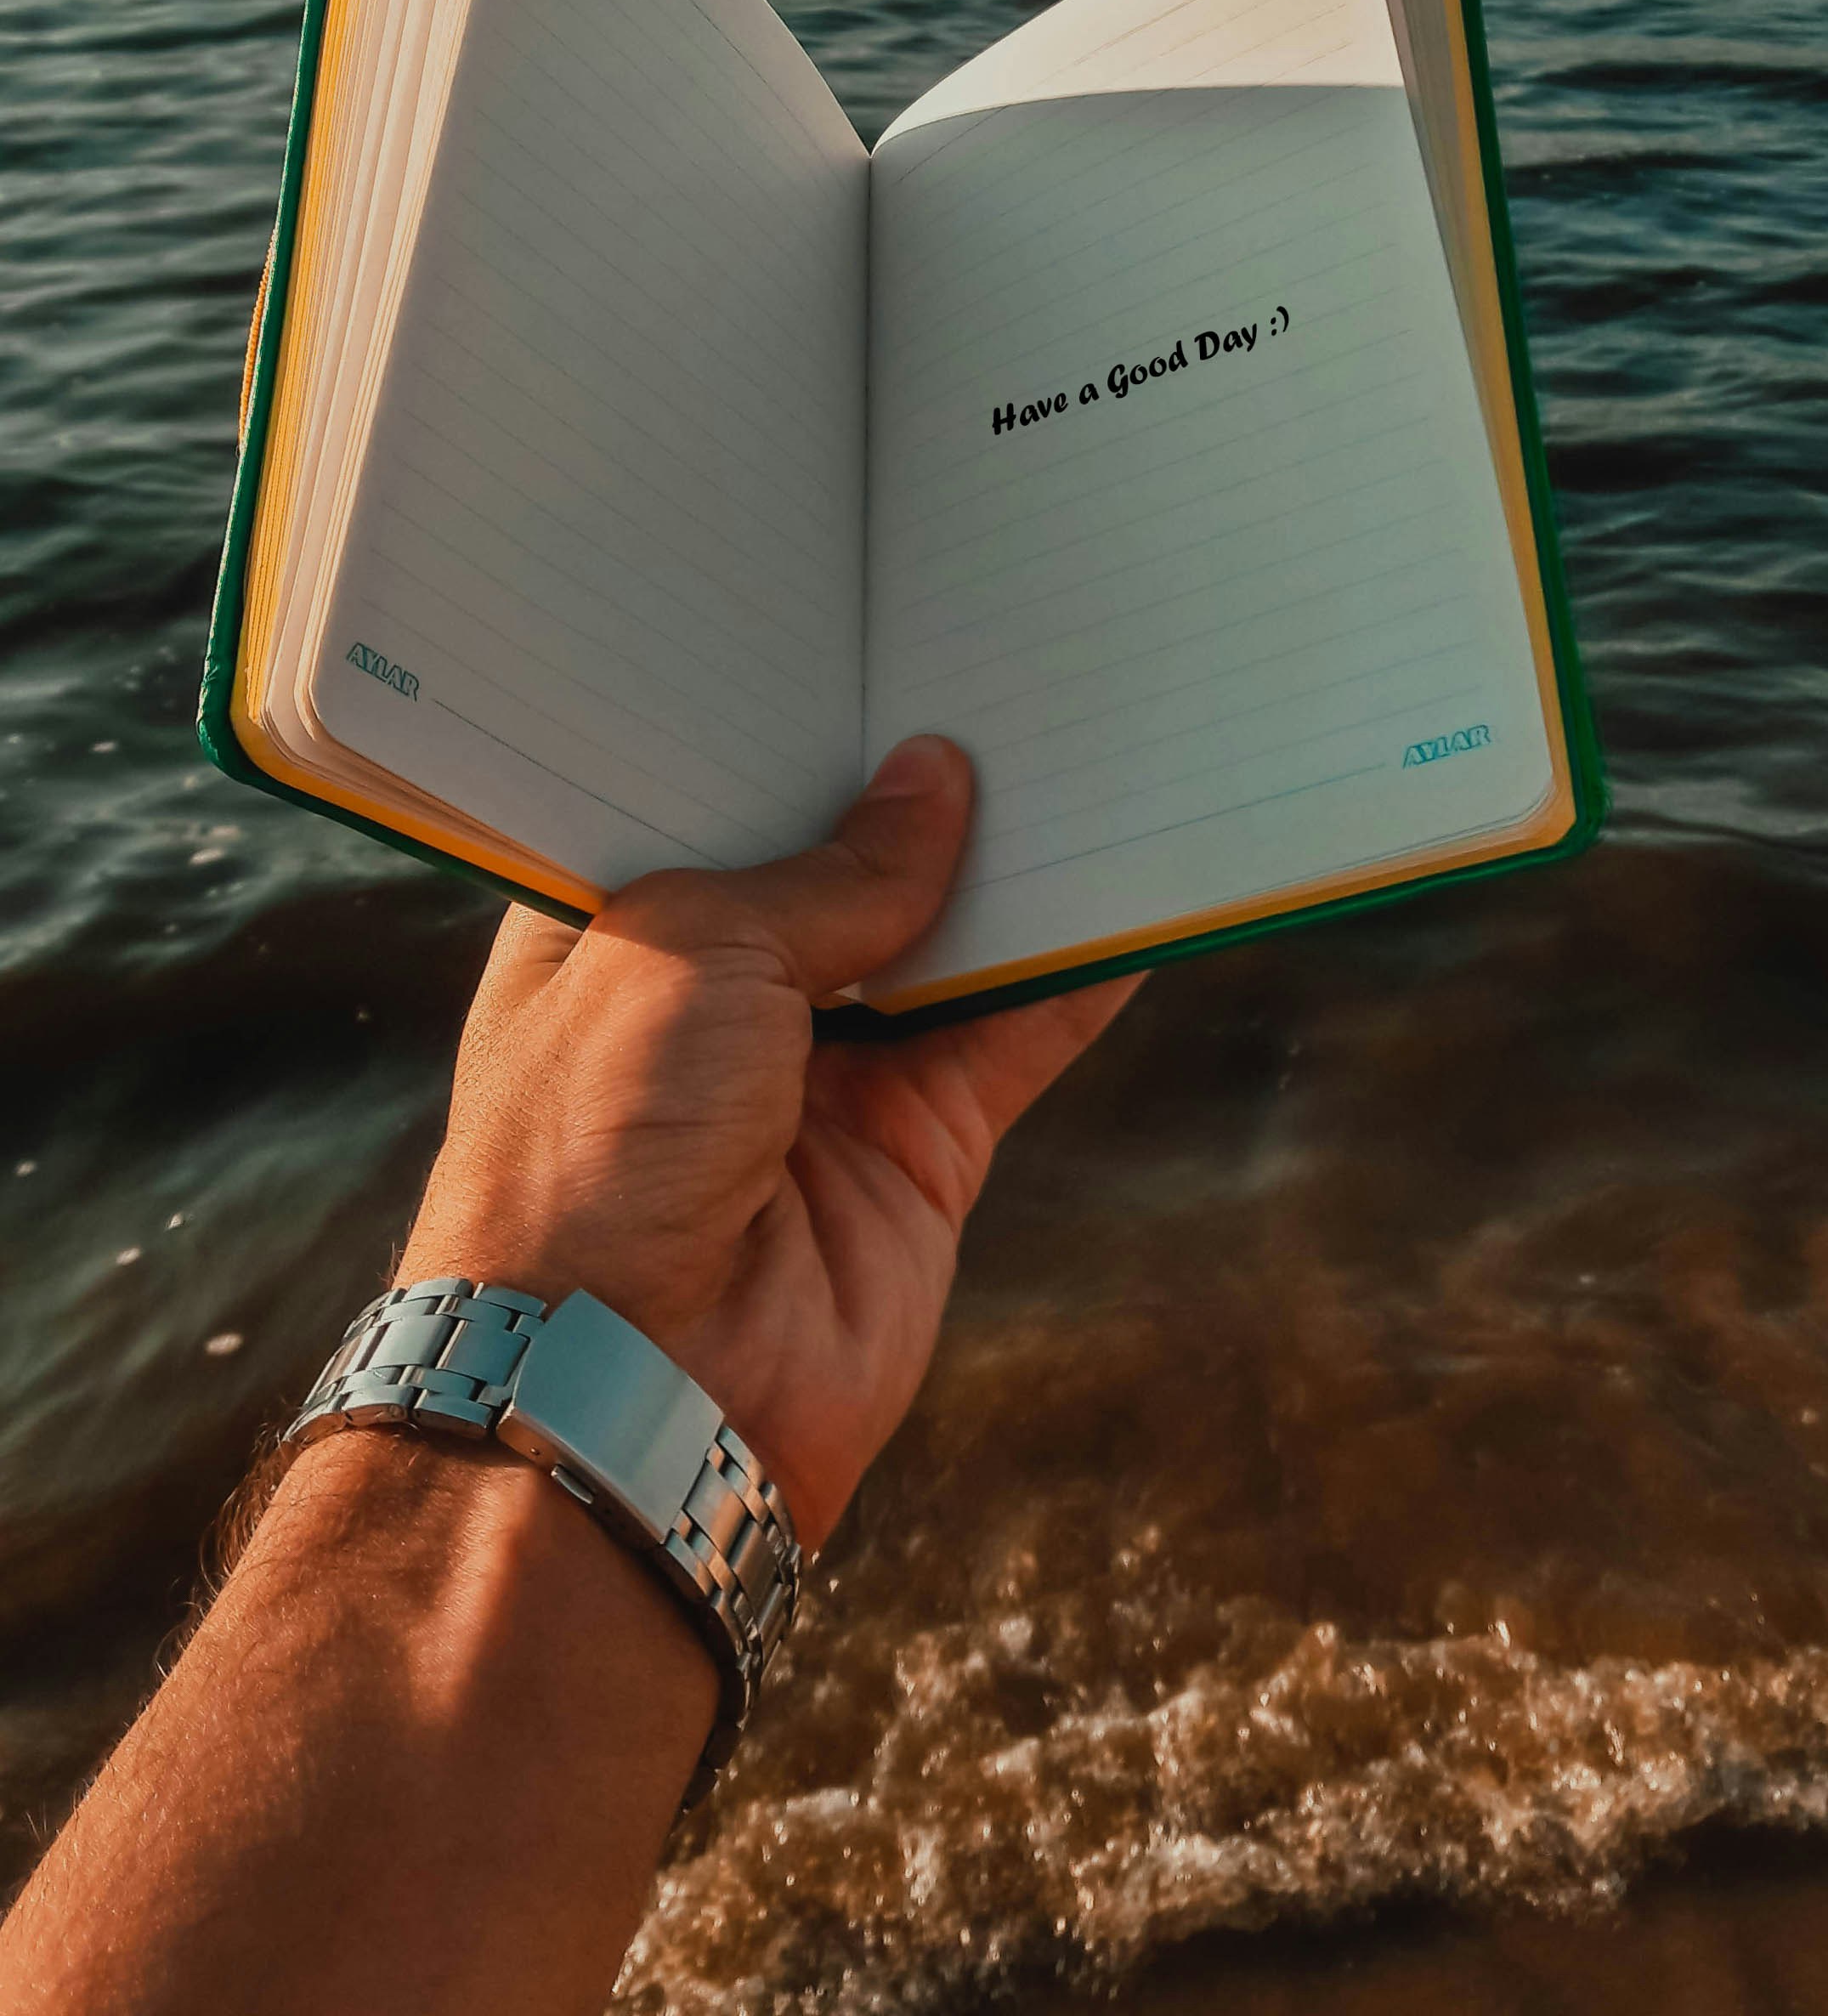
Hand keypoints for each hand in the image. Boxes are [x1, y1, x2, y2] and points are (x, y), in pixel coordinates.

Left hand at [401, 737, 1137, 1547]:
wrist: (628, 1390)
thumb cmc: (597, 1145)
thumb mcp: (691, 947)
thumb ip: (829, 871)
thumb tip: (936, 778)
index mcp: (611, 930)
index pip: (708, 802)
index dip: (783, 730)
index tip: (866, 629)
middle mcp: (715, 998)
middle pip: (837, 865)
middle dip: (908, 784)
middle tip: (993, 657)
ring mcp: (823, 1078)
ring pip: (941, 944)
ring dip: (1009, 865)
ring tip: (1086, 741)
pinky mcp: (919, 1154)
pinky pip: (1014, 1038)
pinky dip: (1077, 971)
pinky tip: (1137, 887)